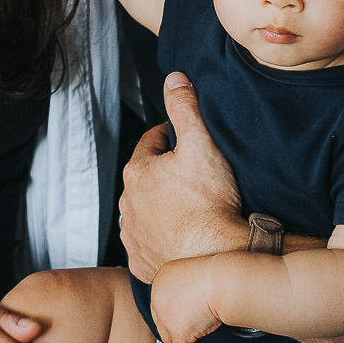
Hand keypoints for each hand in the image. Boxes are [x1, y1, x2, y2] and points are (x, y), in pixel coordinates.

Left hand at [119, 72, 245, 283]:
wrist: (216, 259)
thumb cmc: (211, 204)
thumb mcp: (201, 144)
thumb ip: (184, 107)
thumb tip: (174, 79)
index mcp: (137, 172)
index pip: (153, 142)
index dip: (173, 138)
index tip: (190, 143)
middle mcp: (127, 204)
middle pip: (147, 177)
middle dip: (166, 172)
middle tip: (195, 176)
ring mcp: (133, 236)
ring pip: (145, 210)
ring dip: (161, 206)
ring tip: (191, 208)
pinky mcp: (142, 263)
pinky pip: (148, 244)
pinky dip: (161, 238)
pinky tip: (181, 236)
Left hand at [150, 256, 221, 342]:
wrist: (223, 283)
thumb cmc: (215, 277)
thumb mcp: (192, 277)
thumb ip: (183, 290)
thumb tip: (185, 307)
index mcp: (162, 278)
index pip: (160, 302)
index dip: (171, 313)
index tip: (185, 319)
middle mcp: (158, 296)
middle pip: (161, 320)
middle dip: (175, 329)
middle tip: (190, 333)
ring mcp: (165, 315)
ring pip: (169, 337)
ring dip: (183, 342)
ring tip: (198, 342)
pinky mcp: (177, 331)